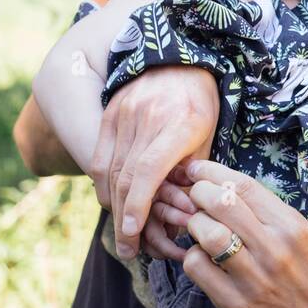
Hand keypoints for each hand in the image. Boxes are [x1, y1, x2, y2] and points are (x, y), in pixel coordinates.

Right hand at [89, 65, 217, 259]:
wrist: (180, 59)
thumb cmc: (201, 104)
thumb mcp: (208, 136)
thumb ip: (192, 173)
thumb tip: (182, 216)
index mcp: (179, 124)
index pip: (149, 170)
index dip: (140, 203)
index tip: (134, 231)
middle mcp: (147, 118)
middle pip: (126, 176)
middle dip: (125, 217)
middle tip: (129, 248)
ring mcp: (124, 114)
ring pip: (109, 169)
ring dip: (114, 206)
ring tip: (123, 232)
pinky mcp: (109, 114)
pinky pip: (99, 156)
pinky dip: (103, 184)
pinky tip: (113, 202)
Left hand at [173, 160, 307, 307]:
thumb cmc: (306, 269)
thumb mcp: (298, 232)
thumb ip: (265, 210)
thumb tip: (221, 183)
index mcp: (291, 226)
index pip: (245, 187)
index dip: (213, 171)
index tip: (197, 168)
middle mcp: (275, 249)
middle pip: (222, 204)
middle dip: (198, 192)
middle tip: (194, 194)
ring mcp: (254, 279)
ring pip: (207, 234)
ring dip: (194, 224)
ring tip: (197, 225)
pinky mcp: (235, 304)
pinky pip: (197, 268)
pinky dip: (192, 255)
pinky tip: (201, 256)